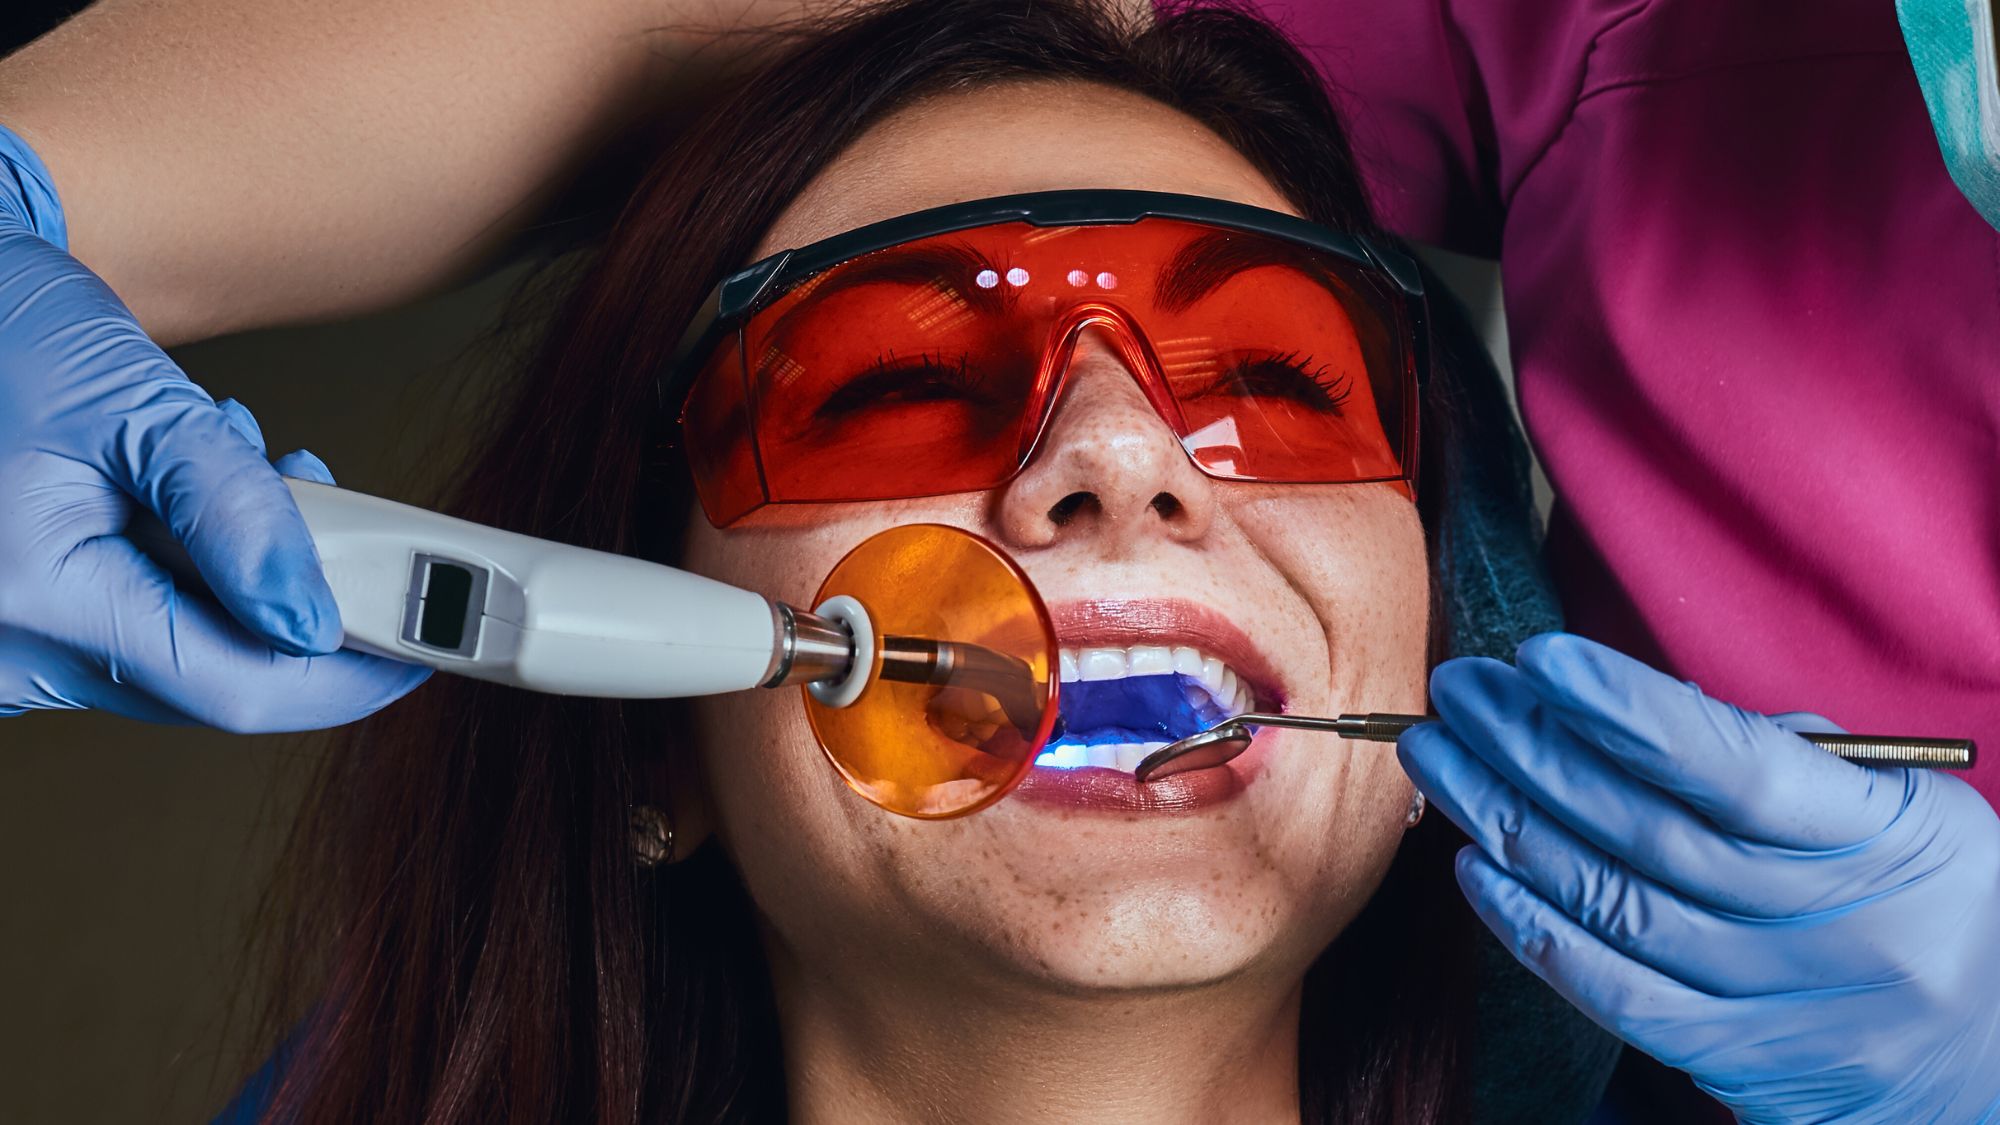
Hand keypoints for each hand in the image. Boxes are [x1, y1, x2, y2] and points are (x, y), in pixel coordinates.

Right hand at [0, 123, 427, 731]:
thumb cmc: (5, 331)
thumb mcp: (140, 403)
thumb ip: (239, 515)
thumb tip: (315, 617)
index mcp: (35, 600)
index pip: (239, 689)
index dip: (350, 675)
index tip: (421, 643)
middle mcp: (10, 652)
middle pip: (216, 680)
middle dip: (294, 602)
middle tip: (330, 510)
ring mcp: (7, 654)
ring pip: (181, 657)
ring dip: (242, 580)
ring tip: (236, 469)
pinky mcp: (15, 635)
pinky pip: (132, 635)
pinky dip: (186, 578)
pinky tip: (185, 503)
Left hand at [1399, 632, 1999, 1122]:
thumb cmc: (1942, 901)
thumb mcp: (1906, 808)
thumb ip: (1789, 757)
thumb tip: (1647, 712)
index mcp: (1878, 840)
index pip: (1734, 768)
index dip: (1627, 710)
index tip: (1541, 657)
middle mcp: (1824, 925)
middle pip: (1645, 826)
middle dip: (1531, 747)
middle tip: (1459, 690)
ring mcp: (1776, 1001)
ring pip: (1610, 901)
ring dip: (1505, 820)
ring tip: (1439, 757)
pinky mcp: (1734, 1059)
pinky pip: (1612, 992)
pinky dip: (1532, 928)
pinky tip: (1478, 867)